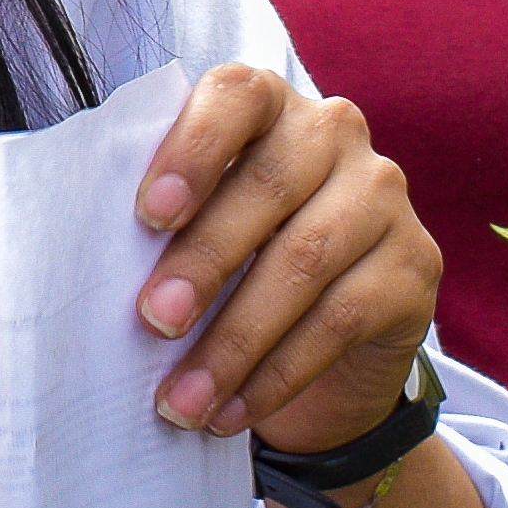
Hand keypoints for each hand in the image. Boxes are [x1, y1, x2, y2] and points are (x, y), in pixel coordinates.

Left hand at [129, 64, 440, 450]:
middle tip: (152, 322)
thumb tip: (91, 265)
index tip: (147, 215)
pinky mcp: (416, 266)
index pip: (236, 96)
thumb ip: (161, 223)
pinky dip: (276, 374)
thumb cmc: (230, 270)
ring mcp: (384, 197)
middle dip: (203, 261)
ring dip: (234, 339)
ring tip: (182, 398)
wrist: (323, 349)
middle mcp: (335, 134)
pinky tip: (231, 411)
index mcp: (268, 106)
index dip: (192, 149)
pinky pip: (341, 320)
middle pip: (269, 186)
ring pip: (306, 261)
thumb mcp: (193, 232)